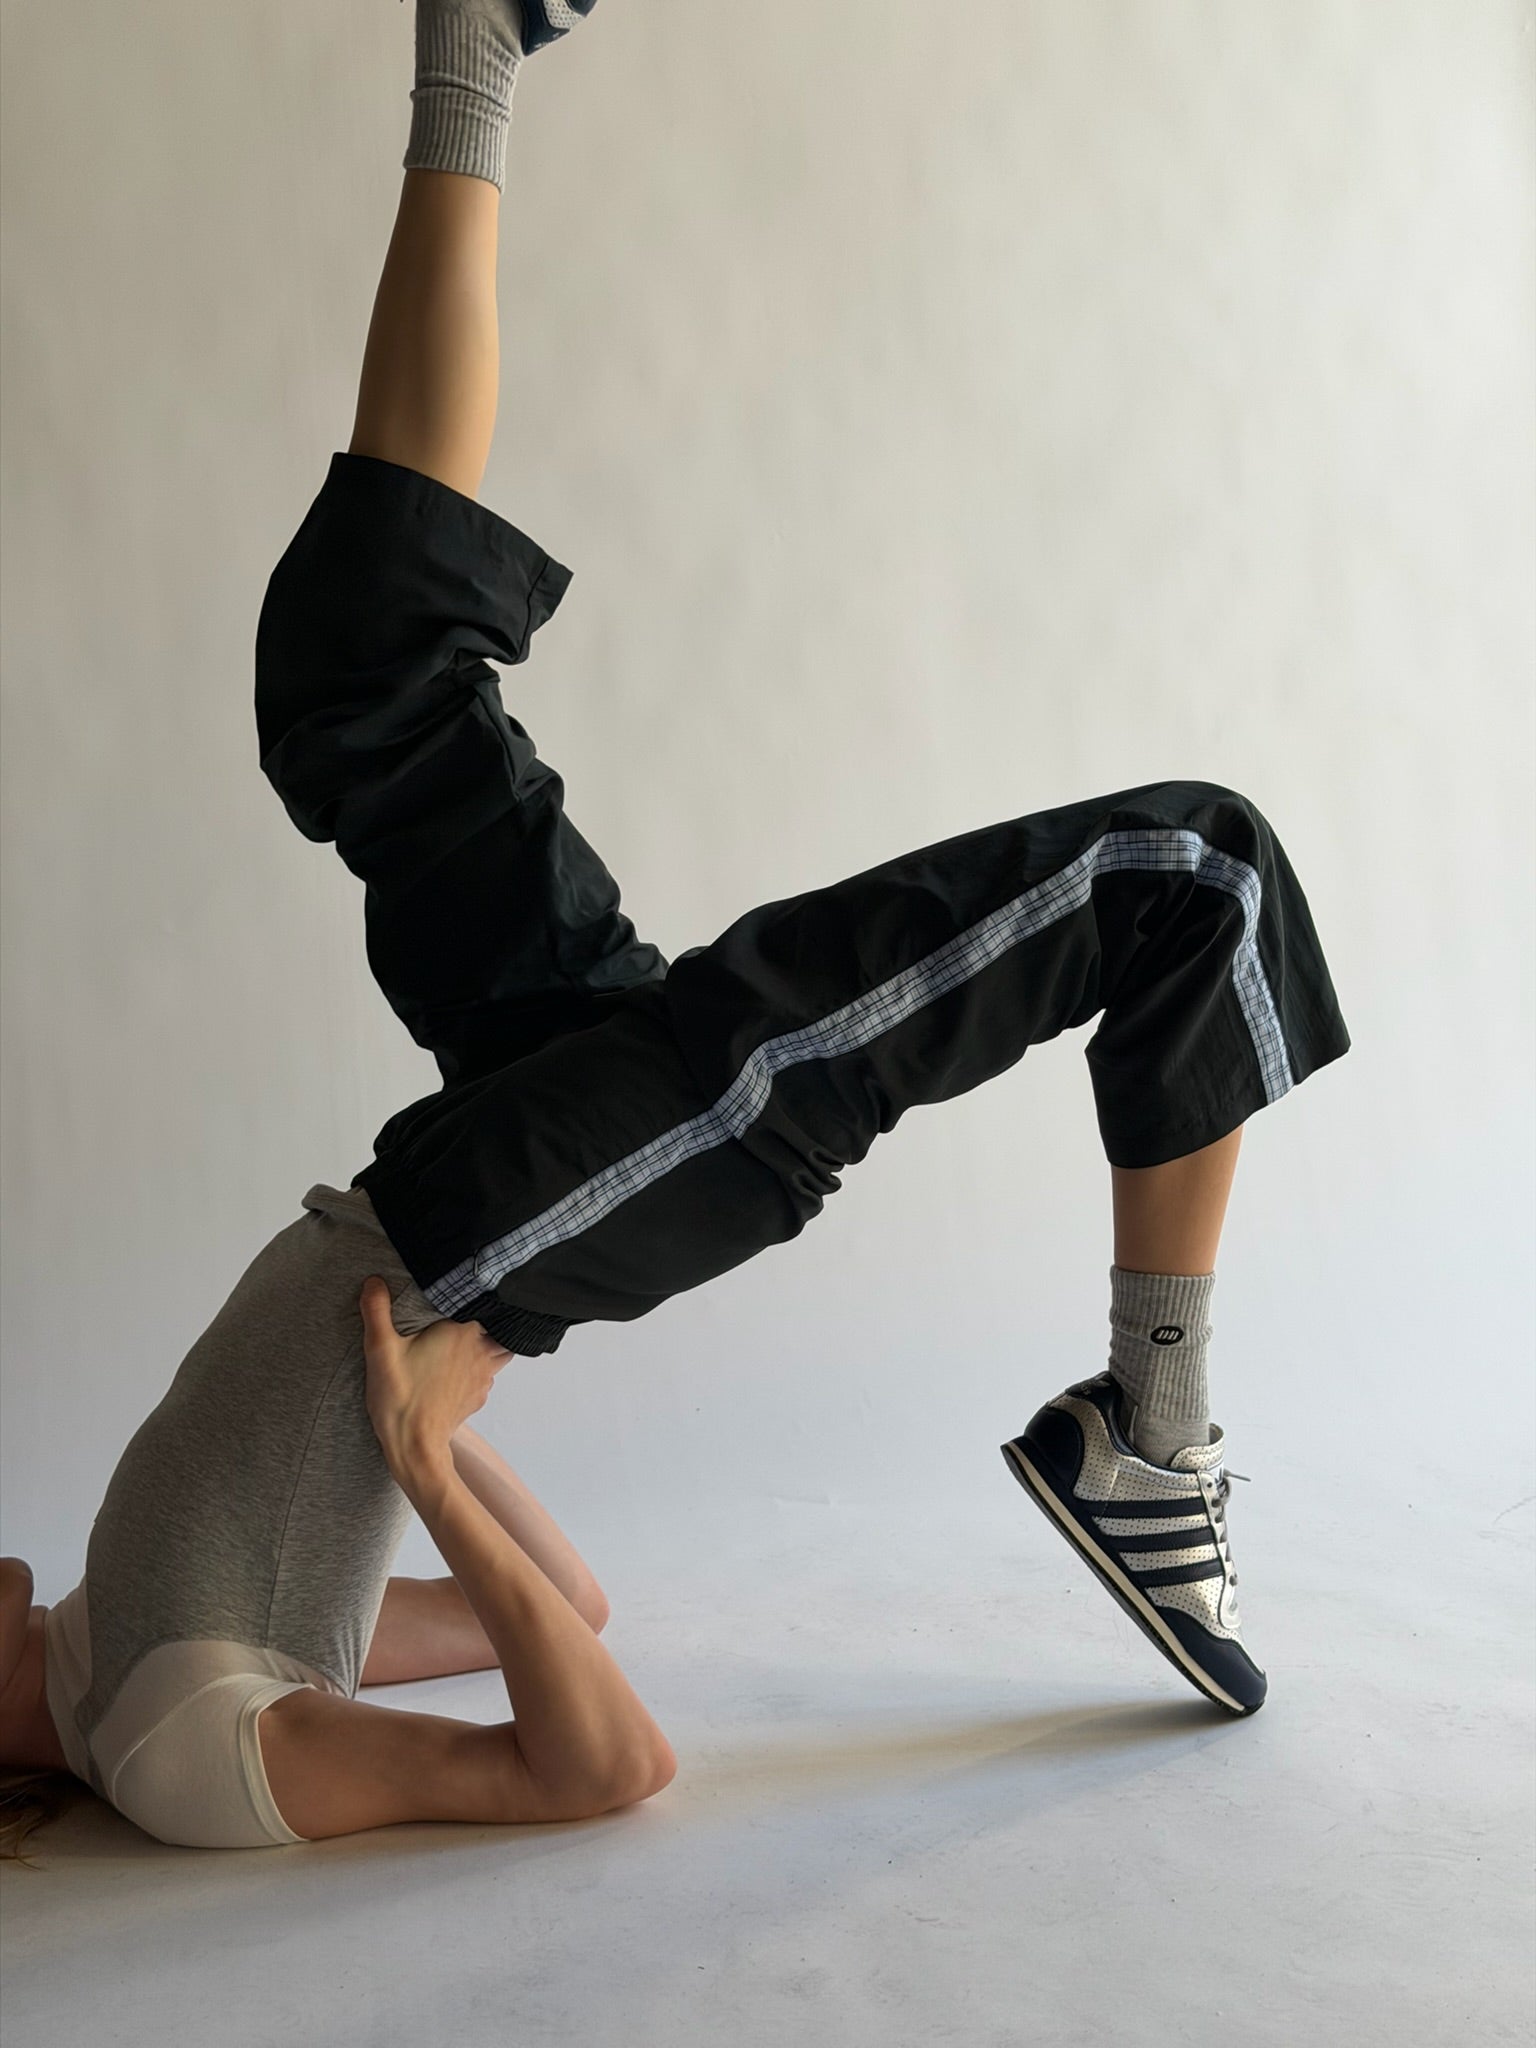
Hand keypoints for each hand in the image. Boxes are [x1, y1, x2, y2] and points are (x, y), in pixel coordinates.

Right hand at [359, 1276, 512, 1484]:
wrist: (414, 1447)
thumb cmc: (400, 1398)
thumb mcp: (381, 1350)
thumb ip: (377, 1311)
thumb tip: (373, 1281)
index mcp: (464, 1333)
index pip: (488, 1304)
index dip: (482, 1296)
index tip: (468, 1290)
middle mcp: (481, 1352)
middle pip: (500, 1328)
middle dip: (490, 1320)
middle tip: (468, 1314)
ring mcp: (482, 1378)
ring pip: (499, 1352)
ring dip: (489, 1345)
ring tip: (466, 1339)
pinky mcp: (476, 1399)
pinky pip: (487, 1376)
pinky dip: (480, 1369)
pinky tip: (458, 1369)